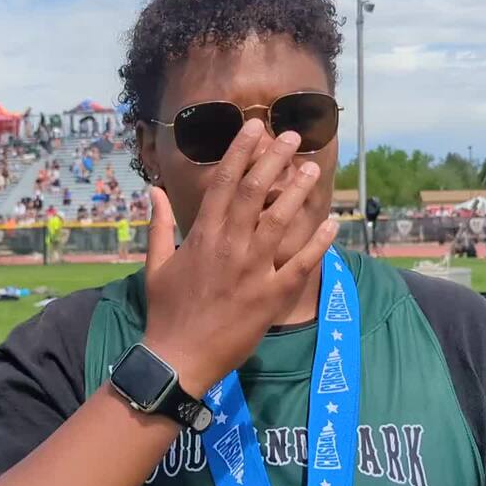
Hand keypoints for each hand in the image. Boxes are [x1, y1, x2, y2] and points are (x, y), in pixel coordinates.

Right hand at [140, 119, 337, 397]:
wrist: (178, 359)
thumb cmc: (166, 312)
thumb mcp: (156, 265)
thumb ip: (159, 226)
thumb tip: (154, 192)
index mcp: (202, 236)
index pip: (224, 183)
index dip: (240, 151)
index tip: (254, 127)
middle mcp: (229, 247)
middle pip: (255, 192)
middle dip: (274, 160)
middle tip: (292, 137)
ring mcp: (252, 271)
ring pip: (280, 222)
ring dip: (297, 193)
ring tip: (312, 169)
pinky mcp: (270, 297)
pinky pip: (300, 265)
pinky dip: (317, 243)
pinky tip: (331, 224)